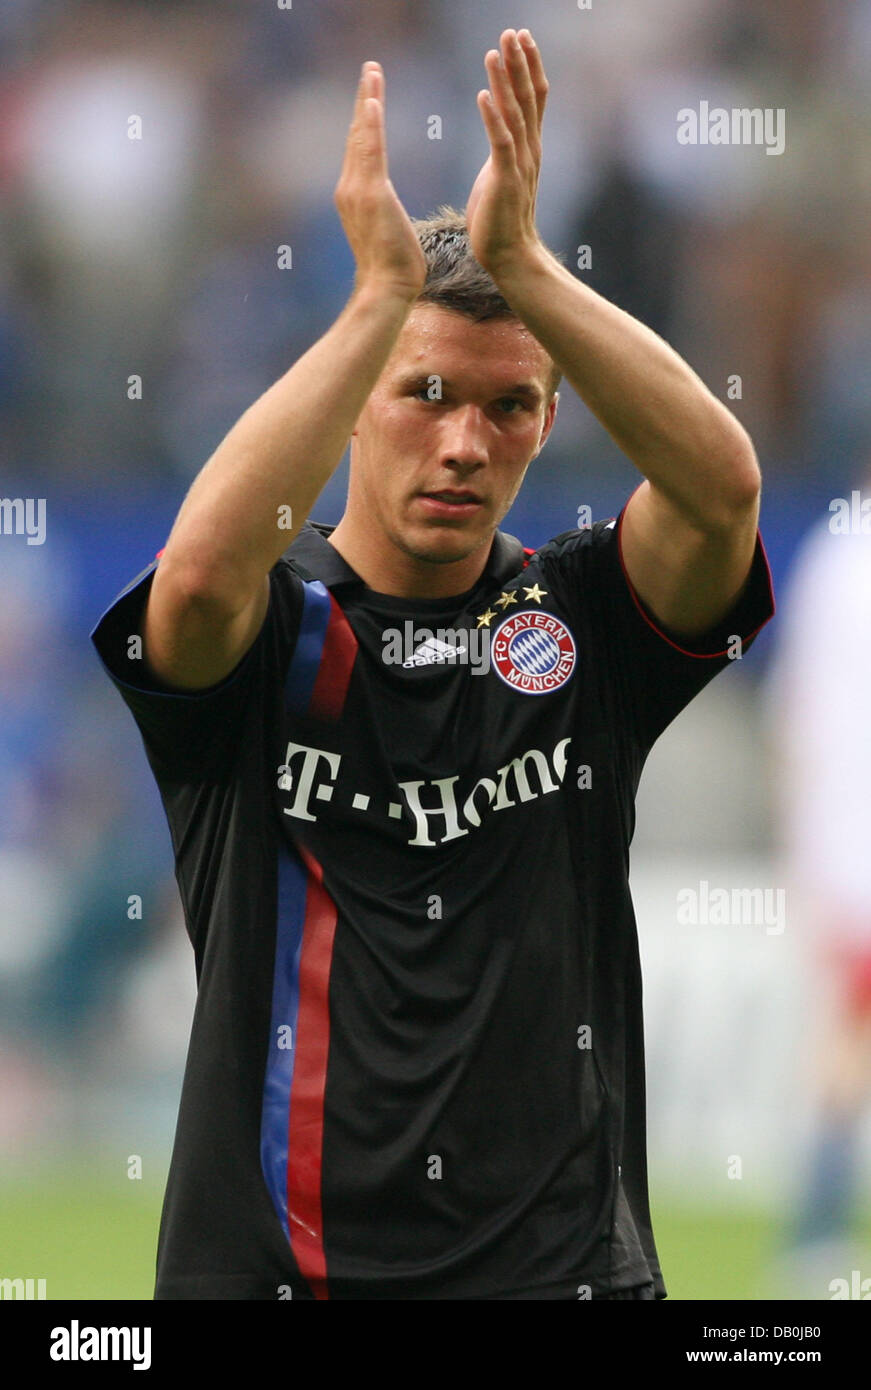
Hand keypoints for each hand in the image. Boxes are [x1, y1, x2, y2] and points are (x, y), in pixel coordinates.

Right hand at [334, 62, 426, 302]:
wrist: (386, 291)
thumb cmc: (394, 270)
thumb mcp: (388, 231)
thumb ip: (384, 213)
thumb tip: (387, 214)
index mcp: (356, 196)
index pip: (362, 149)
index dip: (365, 120)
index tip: (372, 94)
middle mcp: (349, 189)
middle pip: (357, 136)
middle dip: (364, 100)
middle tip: (371, 69)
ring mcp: (357, 192)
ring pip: (361, 138)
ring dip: (367, 102)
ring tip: (373, 73)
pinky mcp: (371, 197)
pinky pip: (370, 155)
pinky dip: (369, 128)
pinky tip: (372, 103)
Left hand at [466, 29, 548, 275]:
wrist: (510, 256)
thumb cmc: (500, 219)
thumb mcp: (503, 173)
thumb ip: (504, 148)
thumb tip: (500, 128)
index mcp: (528, 147)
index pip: (532, 98)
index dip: (527, 67)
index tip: (520, 38)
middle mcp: (529, 150)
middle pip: (527, 97)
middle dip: (520, 63)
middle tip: (512, 31)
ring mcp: (519, 164)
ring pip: (514, 113)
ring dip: (503, 80)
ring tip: (494, 51)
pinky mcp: (505, 179)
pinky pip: (499, 142)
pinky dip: (491, 117)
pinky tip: (482, 94)